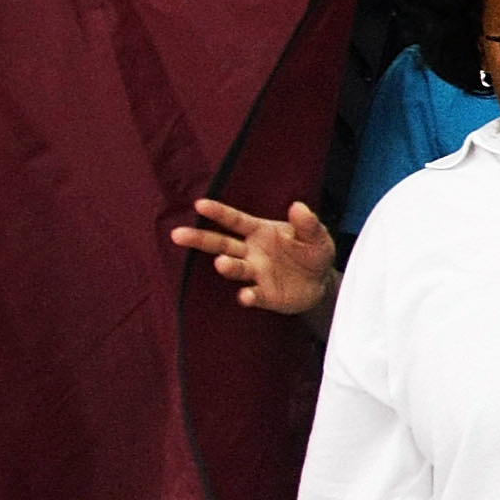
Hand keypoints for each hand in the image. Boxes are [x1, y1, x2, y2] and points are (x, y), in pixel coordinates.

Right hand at [169, 198, 337, 314]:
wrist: (321, 282)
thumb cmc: (312, 252)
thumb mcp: (317, 235)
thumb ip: (308, 223)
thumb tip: (298, 206)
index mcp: (260, 231)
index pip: (235, 220)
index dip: (218, 212)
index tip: (199, 204)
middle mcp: (251, 252)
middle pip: (221, 243)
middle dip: (200, 239)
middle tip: (178, 234)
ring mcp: (255, 273)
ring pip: (235, 268)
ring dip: (227, 266)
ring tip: (221, 263)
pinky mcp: (264, 295)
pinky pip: (253, 295)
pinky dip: (248, 296)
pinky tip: (245, 295)